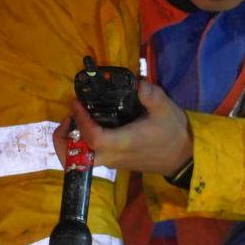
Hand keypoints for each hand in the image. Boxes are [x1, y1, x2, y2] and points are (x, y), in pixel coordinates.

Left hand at [68, 78, 192, 177]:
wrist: (182, 158)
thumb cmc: (173, 134)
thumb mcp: (166, 109)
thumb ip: (151, 95)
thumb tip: (138, 82)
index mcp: (123, 143)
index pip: (93, 138)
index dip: (80, 121)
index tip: (76, 103)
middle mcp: (113, 156)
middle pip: (75, 158)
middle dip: (63, 139)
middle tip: (68, 117)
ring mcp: (111, 162)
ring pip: (79, 159)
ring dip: (70, 140)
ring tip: (77, 119)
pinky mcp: (114, 162)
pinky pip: (88, 156)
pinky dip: (80, 143)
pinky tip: (90, 124)